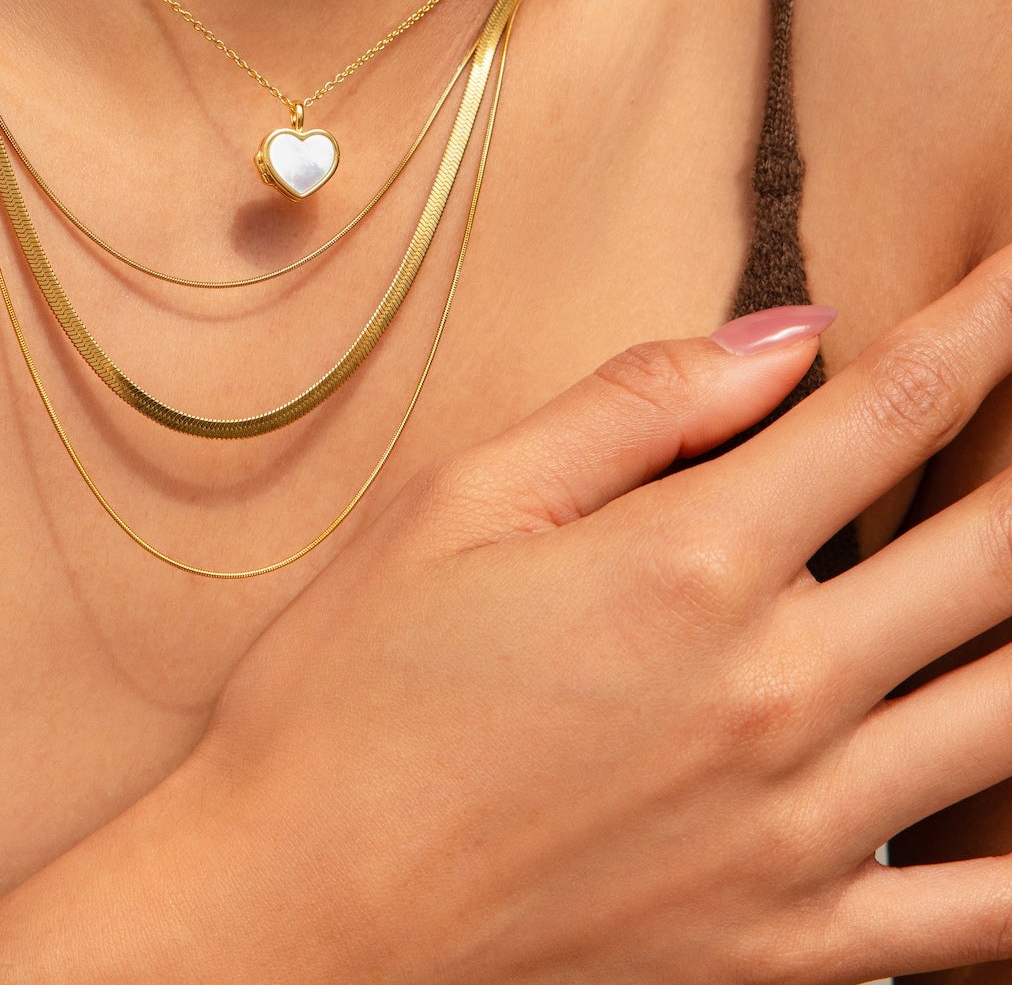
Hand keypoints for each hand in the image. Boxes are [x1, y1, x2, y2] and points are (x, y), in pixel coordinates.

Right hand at [0, 250, 1011, 983]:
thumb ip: (633, 409)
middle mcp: (778, 691)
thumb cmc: (353, 692)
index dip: (990, 320)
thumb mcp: (457, 504)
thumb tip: (786, 337)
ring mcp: (803, 829)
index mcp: (689, 563)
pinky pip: (981, 916)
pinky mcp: (792, 943)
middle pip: (996, 546)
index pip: (892, 407)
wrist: (301, 906)